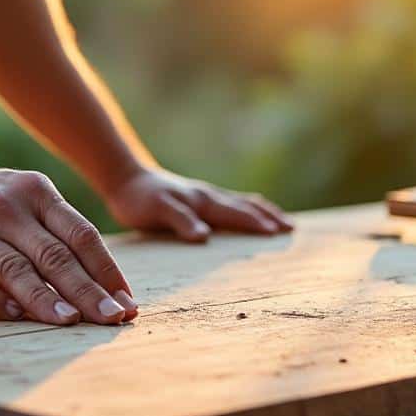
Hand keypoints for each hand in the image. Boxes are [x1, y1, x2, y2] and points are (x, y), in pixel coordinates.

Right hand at [0, 159, 136, 325]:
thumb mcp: (30, 198)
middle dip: (88, 291)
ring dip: (46, 298)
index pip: (82, 235)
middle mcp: (10, 210)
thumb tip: (106, 285)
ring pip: (18, 270)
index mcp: (39, 194)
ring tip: (71, 322)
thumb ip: (61, 233)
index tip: (126, 302)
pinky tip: (17, 316)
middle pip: (56, 256)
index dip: (108, 271)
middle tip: (111, 318)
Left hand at [104, 168, 293, 241]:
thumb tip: (205, 238)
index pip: (238, 214)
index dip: (259, 224)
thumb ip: (181, 223)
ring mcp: (204, 195)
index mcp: (204, 202)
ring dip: (262, 211)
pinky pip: (230, 202)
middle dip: (269, 217)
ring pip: (241, 202)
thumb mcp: (157, 212)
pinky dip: (246, 207)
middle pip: (246, 206)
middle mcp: (208, 196)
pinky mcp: (197, 197)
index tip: (280, 232)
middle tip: (292, 228)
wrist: (124, 178)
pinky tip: (247, 211)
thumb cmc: (139, 200)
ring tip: (281, 219)